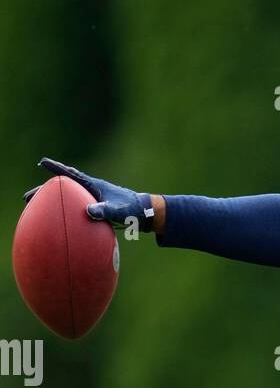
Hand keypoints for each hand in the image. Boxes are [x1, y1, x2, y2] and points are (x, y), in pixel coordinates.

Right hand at [24, 158, 156, 230]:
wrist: (143, 213)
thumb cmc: (133, 210)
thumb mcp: (119, 211)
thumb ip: (106, 211)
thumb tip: (88, 212)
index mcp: (94, 185)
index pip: (72, 175)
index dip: (57, 168)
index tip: (43, 162)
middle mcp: (90, 190)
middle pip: (62, 188)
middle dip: (44, 192)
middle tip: (27, 197)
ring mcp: (91, 199)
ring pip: (66, 199)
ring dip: (51, 203)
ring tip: (35, 210)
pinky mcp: (94, 209)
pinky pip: (74, 209)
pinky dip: (63, 213)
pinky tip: (56, 224)